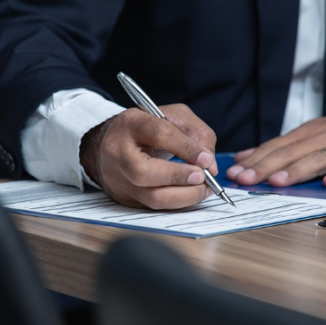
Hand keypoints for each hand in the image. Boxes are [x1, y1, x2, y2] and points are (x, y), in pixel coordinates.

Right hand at [80, 104, 217, 208]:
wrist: (116, 143)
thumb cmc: (150, 129)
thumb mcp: (175, 117)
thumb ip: (197, 134)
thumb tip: (210, 165)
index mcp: (130, 124)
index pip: (158, 134)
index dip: (186, 148)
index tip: (207, 159)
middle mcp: (117, 152)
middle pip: (144, 172)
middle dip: (179, 177)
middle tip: (202, 177)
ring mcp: (117, 178)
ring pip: (150, 197)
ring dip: (183, 196)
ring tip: (203, 189)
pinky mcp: (124, 197)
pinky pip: (154, 207)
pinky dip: (177, 203)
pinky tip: (190, 195)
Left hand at [226, 105, 325, 187]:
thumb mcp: (311, 134)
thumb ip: (280, 147)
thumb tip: (245, 157)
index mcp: (305, 134)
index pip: (275, 147)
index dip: (254, 160)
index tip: (234, 173)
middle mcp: (320, 138)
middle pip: (289, 153)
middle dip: (265, 167)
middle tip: (246, 179)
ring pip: (316, 159)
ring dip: (296, 171)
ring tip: (278, 181)